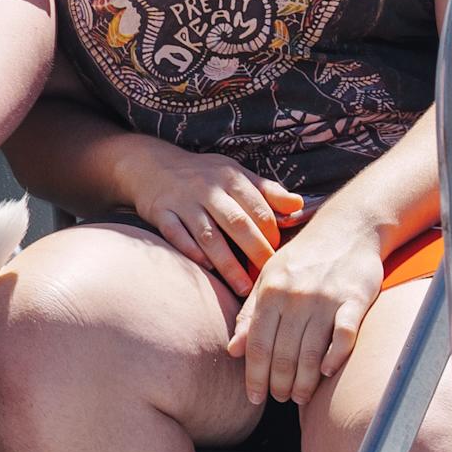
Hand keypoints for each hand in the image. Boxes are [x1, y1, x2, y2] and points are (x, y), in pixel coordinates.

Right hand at [119, 139, 303, 293]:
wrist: (152, 164)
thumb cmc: (204, 174)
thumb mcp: (235, 174)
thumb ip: (267, 191)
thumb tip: (299, 205)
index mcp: (231, 177)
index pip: (259, 208)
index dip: (272, 234)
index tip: (279, 255)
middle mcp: (207, 188)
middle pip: (237, 223)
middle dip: (256, 252)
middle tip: (268, 277)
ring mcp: (183, 201)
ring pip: (208, 235)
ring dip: (227, 264)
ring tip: (243, 287)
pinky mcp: (161, 213)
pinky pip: (177, 235)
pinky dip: (192, 252)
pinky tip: (207, 269)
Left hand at [226, 201, 381, 405]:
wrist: (348, 227)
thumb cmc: (304, 257)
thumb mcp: (269, 277)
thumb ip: (250, 314)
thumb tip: (232, 350)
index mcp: (271, 290)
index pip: (257, 343)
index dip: (254, 375)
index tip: (254, 397)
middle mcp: (296, 295)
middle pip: (283, 353)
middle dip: (279, 384)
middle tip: (280, 400)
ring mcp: (326, 298)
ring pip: (311, 351)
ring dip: (304, 381)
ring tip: (299, 397)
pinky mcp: (354, 299)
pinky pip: (344, 336)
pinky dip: (335, 357)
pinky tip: (327, 372)